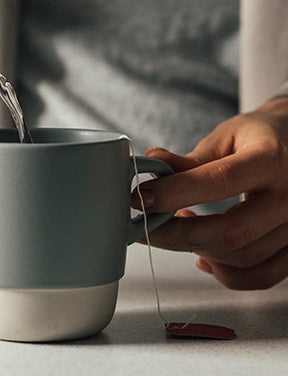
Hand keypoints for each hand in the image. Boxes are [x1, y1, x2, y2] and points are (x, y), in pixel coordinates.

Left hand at [130, 96, 287, 289]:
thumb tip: (152, 162)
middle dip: (178, 234)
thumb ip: (192, 158)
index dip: (174, 192)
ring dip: (198, 250)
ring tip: (177, 226)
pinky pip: (261, 276)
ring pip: (243, 258)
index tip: (141, 198)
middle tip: (146, 225)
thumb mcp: (227, 136)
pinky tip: (203, 254)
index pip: (219, 181)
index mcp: (270, 160)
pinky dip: (226, 273)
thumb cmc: (261, 137)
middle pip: (232, 232)